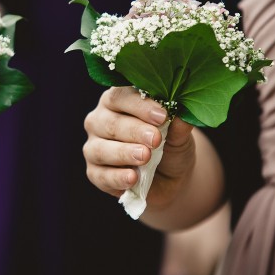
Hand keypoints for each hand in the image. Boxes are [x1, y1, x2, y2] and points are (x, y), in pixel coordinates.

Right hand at [82, 87, 194, 209]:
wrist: (168, 177)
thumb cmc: (168, 145)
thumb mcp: (178, 135)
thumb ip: (178, 125)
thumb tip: (181, 114)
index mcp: (116, 102)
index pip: (119, 97)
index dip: (139, 106)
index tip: (162, 116)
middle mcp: (99, 121)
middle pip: (110, 123)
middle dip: (134, 131)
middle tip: (155, 139)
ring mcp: (93, 147)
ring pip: (101, 149)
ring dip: (123, 153)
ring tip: (145, 157)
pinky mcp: (94, 173)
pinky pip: (101, 175)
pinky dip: (117, 177)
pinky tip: (132, 178)